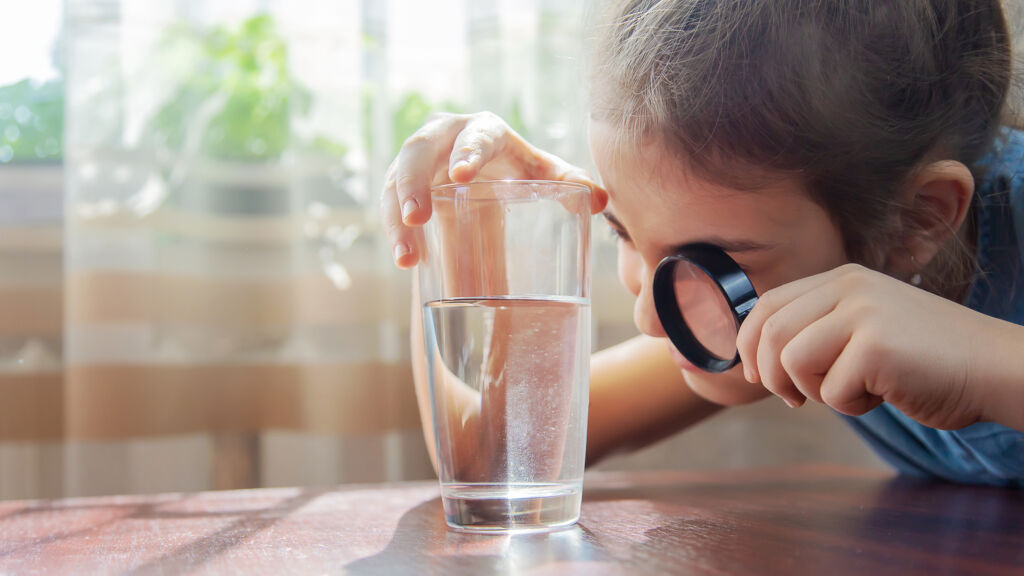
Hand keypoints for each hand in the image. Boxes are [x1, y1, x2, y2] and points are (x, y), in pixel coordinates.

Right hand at [381, 111, 606, 267]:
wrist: (488, 178)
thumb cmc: (519, 172)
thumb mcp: (542, 176)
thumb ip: (570, 183)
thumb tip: (599, 199)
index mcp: (484, 130)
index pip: (474, 134)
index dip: (466, 150)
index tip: (460, 175)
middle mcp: (444, 137)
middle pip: (418, 151)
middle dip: (412, 182)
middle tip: (416, 216)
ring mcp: (417, 161)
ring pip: (395, 181)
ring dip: (396, 217)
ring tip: (407, 256)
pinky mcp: (402, 184)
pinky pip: (391, 205)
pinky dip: (396, 233)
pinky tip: (406, 262)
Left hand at [735, 263, 992, 429]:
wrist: (994, 368)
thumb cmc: (927, 360)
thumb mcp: (866, 327)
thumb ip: (820, 330)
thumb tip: (758, 358)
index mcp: (842, 279)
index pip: (768, 303)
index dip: (749, 342)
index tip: (755, 374)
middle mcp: (849, 287)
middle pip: (771, 332)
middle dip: (771, 374)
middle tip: (793, 400)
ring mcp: (863, 314)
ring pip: (793, 361)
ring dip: (816, 391)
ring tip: (855, 391)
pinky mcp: (876, 346)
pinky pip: (831, 391)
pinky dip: (852, 406)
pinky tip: (885, 394)